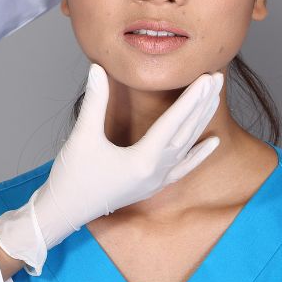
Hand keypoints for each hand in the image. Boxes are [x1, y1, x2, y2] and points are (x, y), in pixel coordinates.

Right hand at [0, 64, 222, 273]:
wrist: (64, 212)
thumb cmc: (72, 177)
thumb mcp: (82, 136)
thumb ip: (94, 101)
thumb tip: (97, 68)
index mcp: (142, 161)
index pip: (173, 123)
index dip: (190, 99)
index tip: (206, 79)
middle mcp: (155, 173)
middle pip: (186, 133)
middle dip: (202, 105)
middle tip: (216, 78)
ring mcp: (156, 182)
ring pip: (187, 147)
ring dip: (201, 122)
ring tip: (214, 98)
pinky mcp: (151, 186)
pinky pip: (183, 168)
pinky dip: (198, 155)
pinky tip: (213, 142)